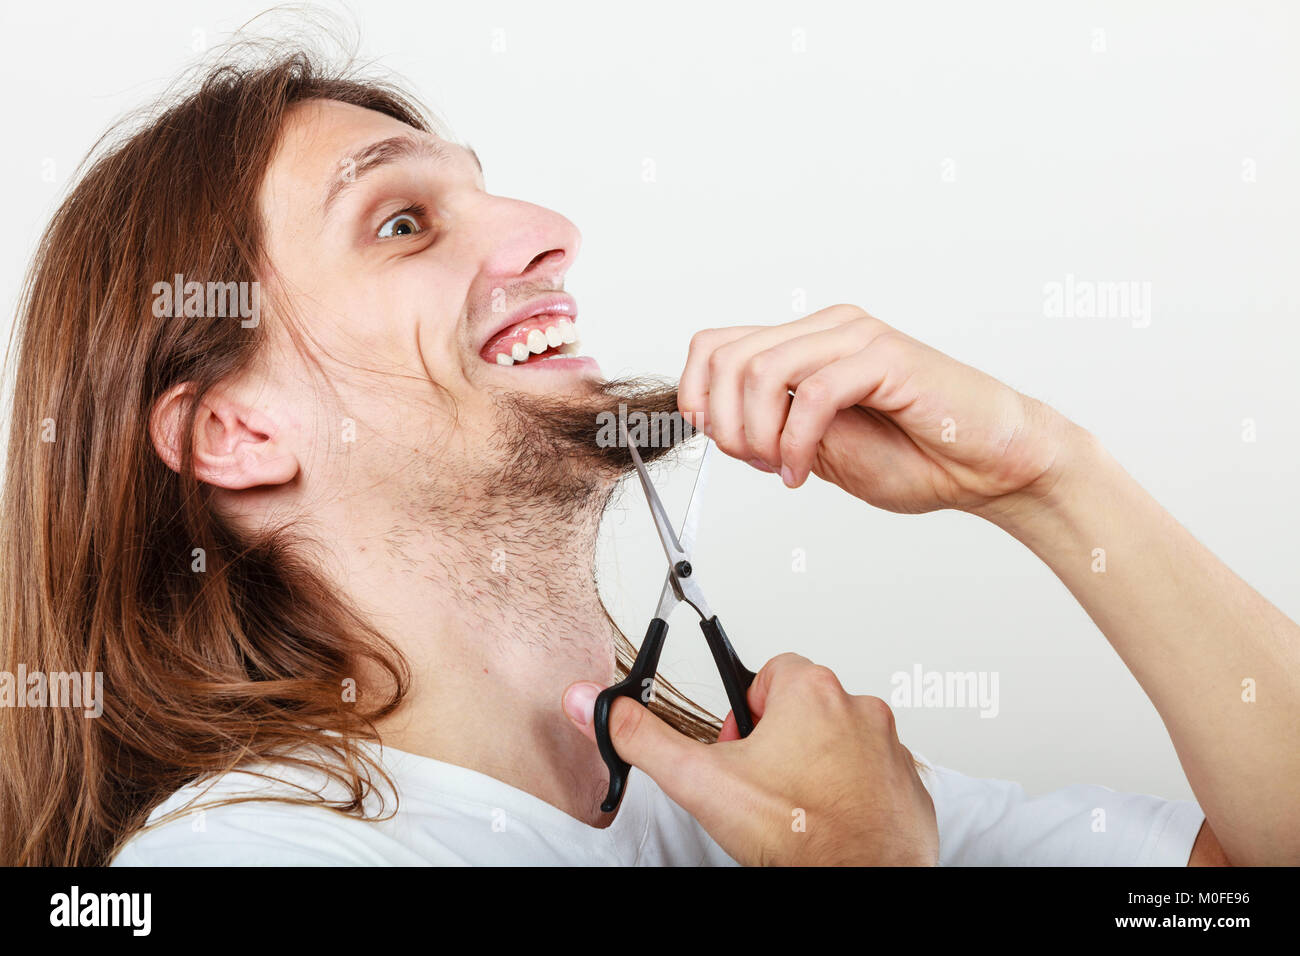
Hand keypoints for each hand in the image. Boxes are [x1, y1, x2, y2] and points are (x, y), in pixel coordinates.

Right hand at [563, 653, 938, 865]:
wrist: (860, 884)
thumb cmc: (798, 836)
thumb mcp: (701, 781)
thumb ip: (643, 738)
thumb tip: (599, 705)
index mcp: (811, 692)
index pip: (768, 671)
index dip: (745, 712)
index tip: (740, 747)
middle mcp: (859, 709)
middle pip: (803, 704)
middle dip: (778, 739)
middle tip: (761, 783)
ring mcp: (889, 747)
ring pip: (838, 739)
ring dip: (815, 763)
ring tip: (794, 806)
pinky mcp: (908, 784)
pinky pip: (871, 773)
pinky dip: (850, 792)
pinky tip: (828, 820)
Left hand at [677, 305, 1078, 517]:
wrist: (992, 467)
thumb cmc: (920, 456)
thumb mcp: (823, 449)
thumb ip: (774, 429)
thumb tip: (719, 428)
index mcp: (807, 343)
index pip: (716, 345)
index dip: (696, 395)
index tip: (714, 443)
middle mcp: (828, 328)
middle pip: (728, 357)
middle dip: (723, 423)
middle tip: (754, 463)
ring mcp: (857, 336)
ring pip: (762, 371)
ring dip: (757, 434)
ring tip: (783, 468)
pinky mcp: (886, 356)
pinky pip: (813, 395)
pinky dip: (796, 443)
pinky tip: (805, 473)